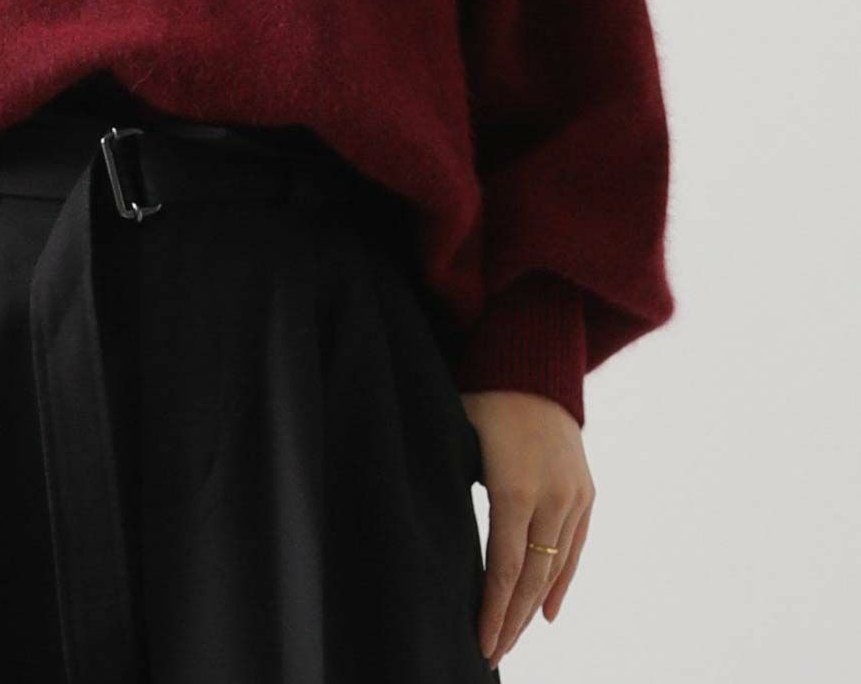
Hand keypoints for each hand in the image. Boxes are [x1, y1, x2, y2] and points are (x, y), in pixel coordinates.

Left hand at [462, 389, 594, 669]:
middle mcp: (552, 499)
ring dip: (532, 607)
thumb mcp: (458, 438)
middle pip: (532, 578)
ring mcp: (574, 497)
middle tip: (492, 653)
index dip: (493, 610)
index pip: (504, 568)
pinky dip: (561, 581)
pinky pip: (575, 548)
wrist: (533, 365)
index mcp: (515, 488)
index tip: (482, 644)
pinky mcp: (586, 493)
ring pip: (555, 568)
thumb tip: (433, 531)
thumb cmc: (482, 399)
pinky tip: (547, 611)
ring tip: (511, 636)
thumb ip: (453, 484)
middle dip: (510, 620)